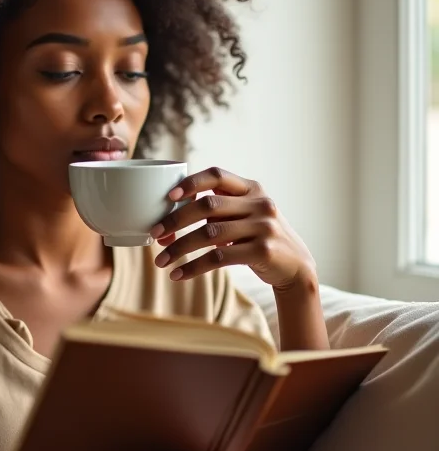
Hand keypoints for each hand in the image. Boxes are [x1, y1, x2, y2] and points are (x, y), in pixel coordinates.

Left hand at [150, 167, 315, 289]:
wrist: (296, 267)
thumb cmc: (258, 238)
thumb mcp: (245, 216)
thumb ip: (217, 210)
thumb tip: (168, 221)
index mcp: (252, 189)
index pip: (217, 175)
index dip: (191, 182)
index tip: (168, 196)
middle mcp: (260, 203)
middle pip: (208, 206)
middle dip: (176, 220)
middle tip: (155, 235)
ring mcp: (263, 227)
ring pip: (209, 234)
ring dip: (180, 248)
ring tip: (160, 261)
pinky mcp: (262, 252)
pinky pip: (219, 258)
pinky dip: (194, 267)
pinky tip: (178, 275)